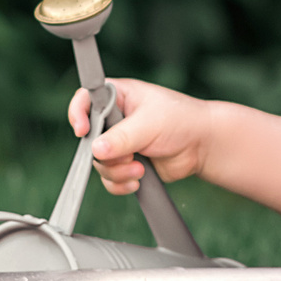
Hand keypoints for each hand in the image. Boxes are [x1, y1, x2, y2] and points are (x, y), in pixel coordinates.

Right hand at [65, 76, 211, 194]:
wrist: (202, 145)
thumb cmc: (181, 120)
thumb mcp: (149, 124)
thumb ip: (122, 137)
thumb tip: (97, 149)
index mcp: (117, 97)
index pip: (84, 100)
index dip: (78, 115)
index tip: (83, 131)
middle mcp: (114, 119)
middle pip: (90, 140)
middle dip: (108, 154)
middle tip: (129, 156)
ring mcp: (119, 143)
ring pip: (99, 163)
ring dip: (118, 171)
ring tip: (140, 168)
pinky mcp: (126, 163)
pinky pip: (110, 179)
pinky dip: (121, 184)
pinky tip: (138, 180)